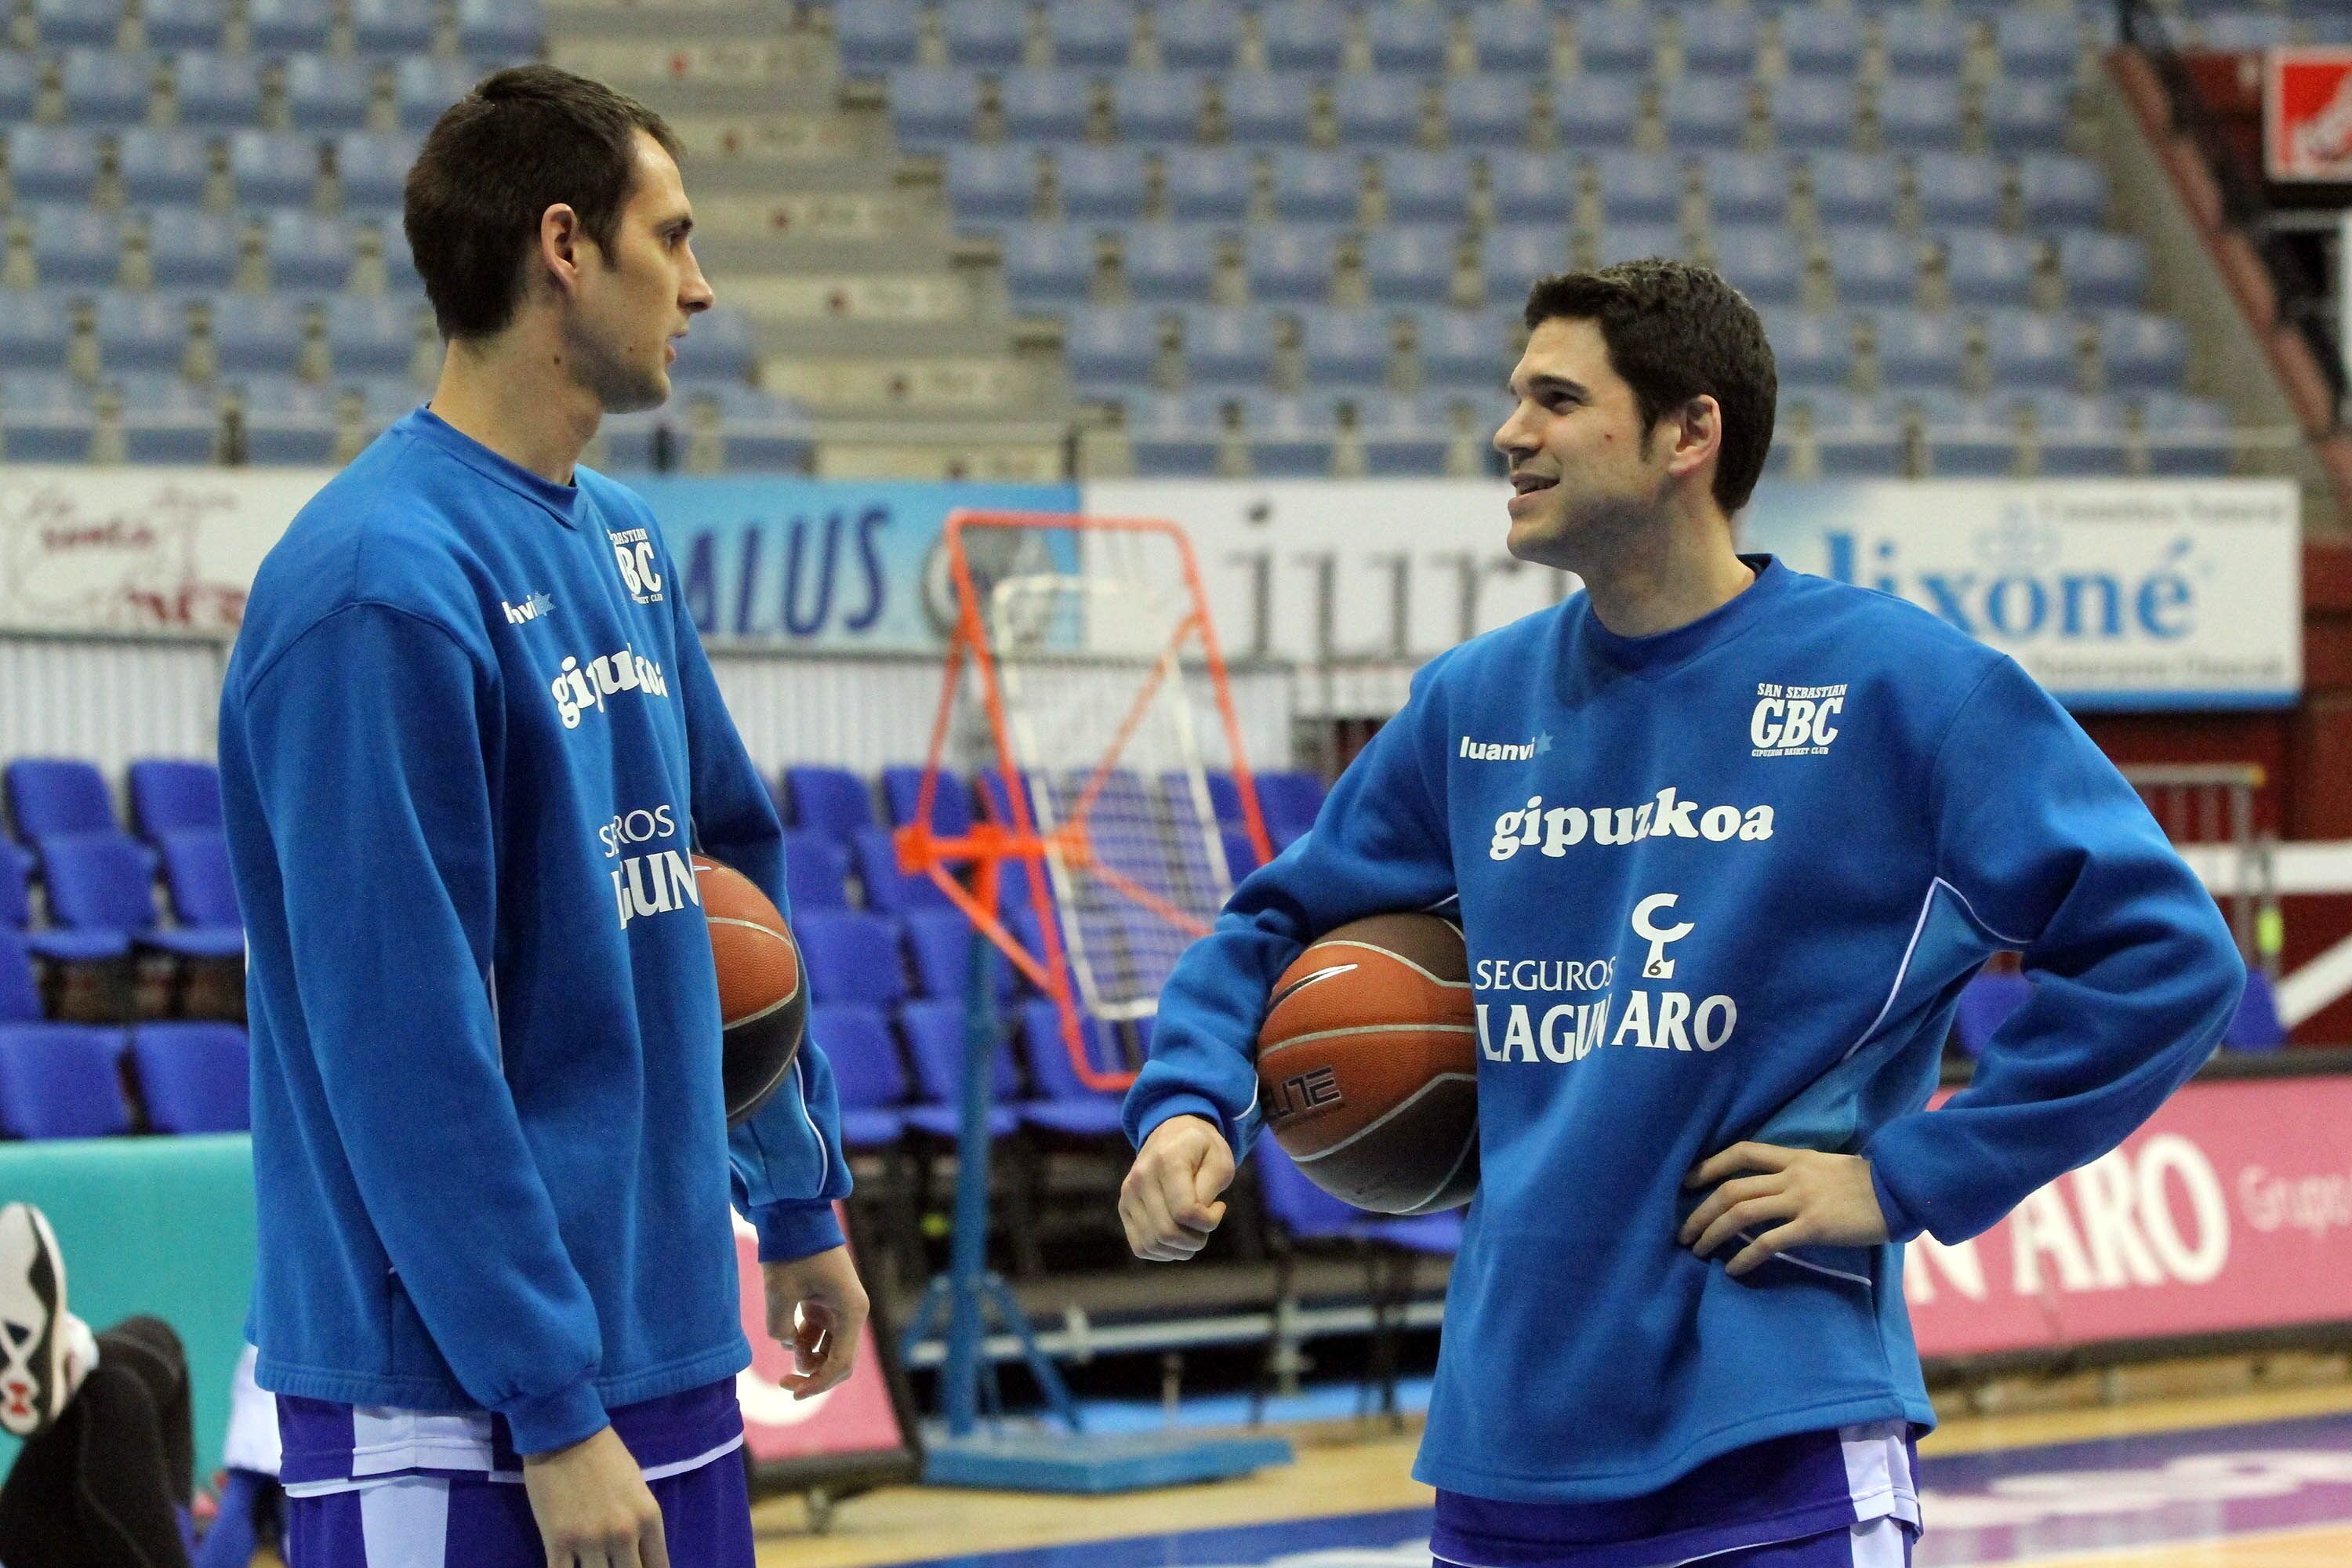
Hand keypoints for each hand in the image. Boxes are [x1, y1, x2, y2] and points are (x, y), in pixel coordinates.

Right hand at [521, 1425, 667, 1567]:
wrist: (565, 1433)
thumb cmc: (604, 1454)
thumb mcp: (637, 1486)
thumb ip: (640, 1522)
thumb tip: (639, 1552)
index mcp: (648, 1517)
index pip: (658, 1567)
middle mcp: (623, 1534)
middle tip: (613, 1564)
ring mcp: (590, 1540)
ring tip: (590, 1563)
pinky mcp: (558, 1543)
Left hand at [761, 1244, 868, 1398]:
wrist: (796, 1215)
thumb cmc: (793, 1250)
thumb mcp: (780, 1291)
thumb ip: (780, 1327)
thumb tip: (788, 1343)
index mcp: (851, 1311)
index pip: (840, 1364)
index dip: (818, 1384)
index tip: (793, 1393)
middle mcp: (851, 1312)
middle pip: (838, 1361)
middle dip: (813, 1375)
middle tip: (784, 1384)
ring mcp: (839, 1307)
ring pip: (827, 1349)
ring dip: (807, 1359)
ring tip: (786, 1350)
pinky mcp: (825, 1302)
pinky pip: (818, 1334)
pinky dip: (802, 1341)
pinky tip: (788, 1334)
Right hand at [1119, 1115, 1233, 1261]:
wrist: (1173, 1132)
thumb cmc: (1203, 1149)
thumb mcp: (1220, 1161)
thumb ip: (1209, 1190)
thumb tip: (1194, 1219)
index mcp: (1167, 1161)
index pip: (1185, 1212)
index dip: (1209, 1221)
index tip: (1219, 1207)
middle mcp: (1141, 1177)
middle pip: (1167, 1232)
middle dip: (1196, 1239)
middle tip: (1207, 1224)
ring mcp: (1128, 1194)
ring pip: (1152, 1244)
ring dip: (1180, 1249)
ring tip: (1193, 1231)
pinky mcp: (1124, 1207)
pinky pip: (1141, 1247)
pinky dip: (1163, 1252)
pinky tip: (1178, 1238)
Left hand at [1679, 1142, 1889, 1278]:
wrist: (1903, 1190)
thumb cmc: (1870, 1184)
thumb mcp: (1828, 1167)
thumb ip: (1799, 1174)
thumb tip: (1773, 1190)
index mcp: (1795, 1157)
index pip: (1741, 1152)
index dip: (1709, 1165)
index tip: (1687, 1181)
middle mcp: (1792, 1175)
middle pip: (1731, 1188)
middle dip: (1701, 1211)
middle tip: (1682, 1232)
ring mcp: (1801, 1200)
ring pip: (1741, 1213)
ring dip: (1713, 1233)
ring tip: (1697, 1251)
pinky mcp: (1813, 1226)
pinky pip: (1768, 1241)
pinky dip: (1745, 1256)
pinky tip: (1733, 1270)